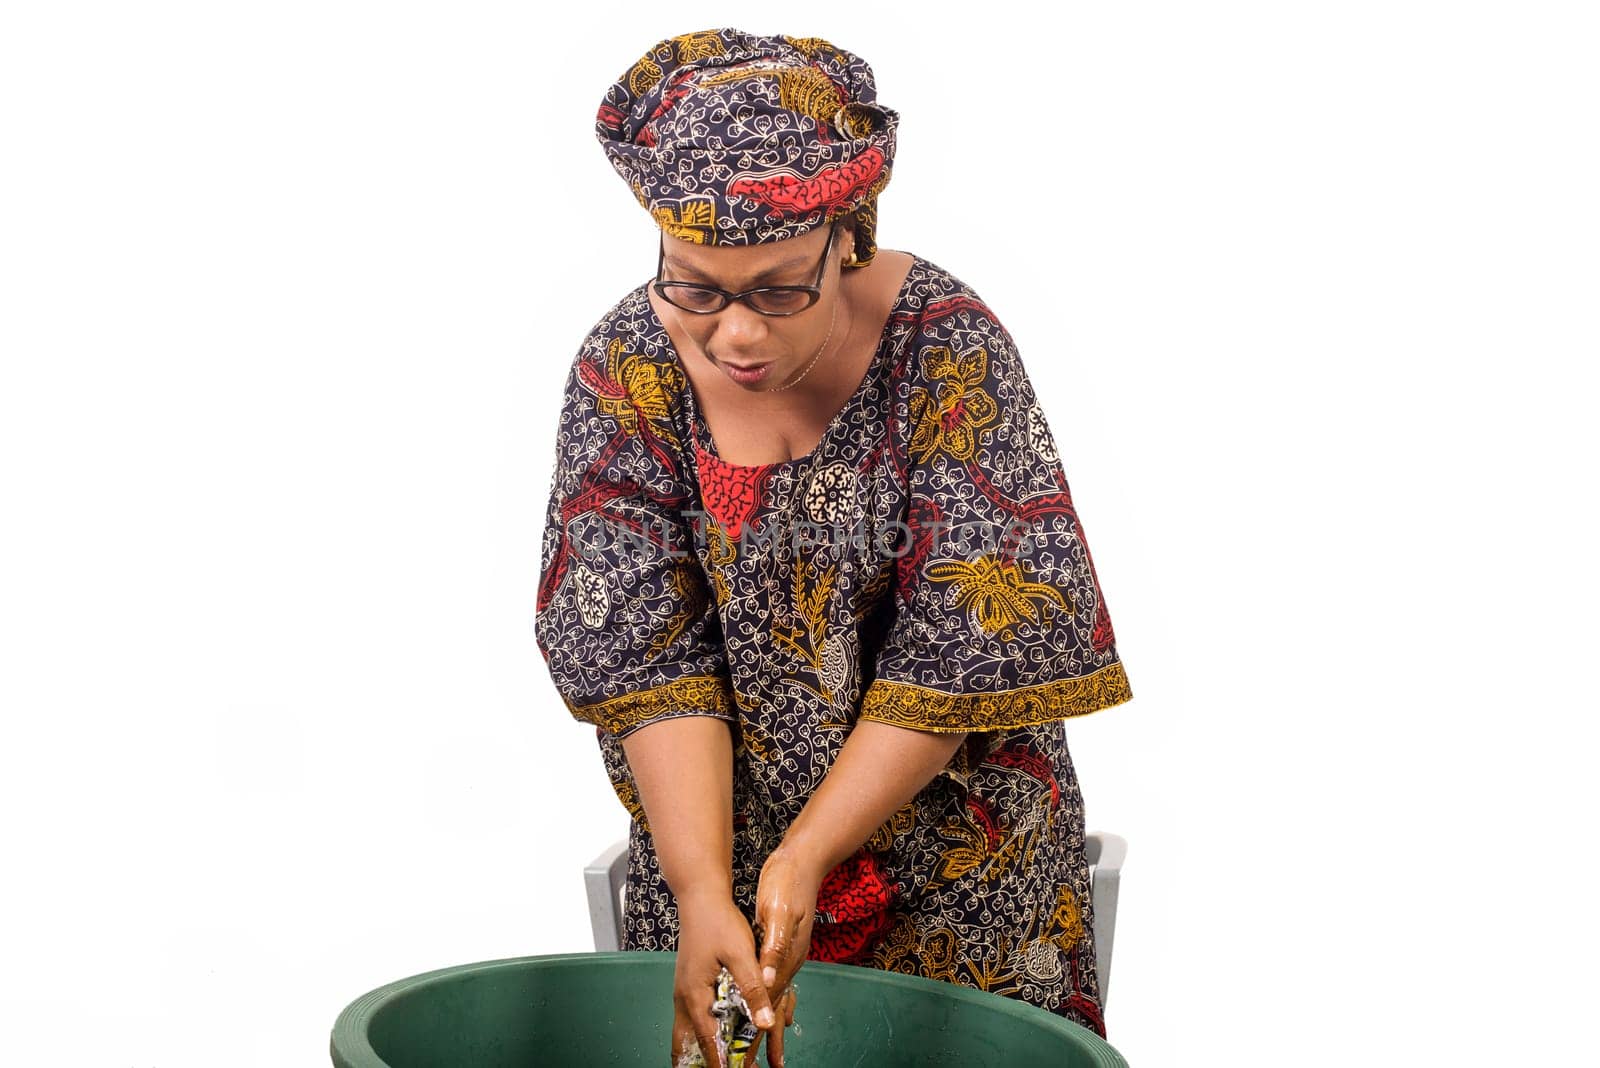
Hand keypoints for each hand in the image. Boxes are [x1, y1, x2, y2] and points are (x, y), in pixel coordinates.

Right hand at [672, 890, 777, 1067]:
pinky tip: (713, 1035)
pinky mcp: (688, 983)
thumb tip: (765, 1021)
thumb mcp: (741, 955)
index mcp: (694, 993)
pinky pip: (689, 1018)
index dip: (720, 1060)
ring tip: (715, 1063)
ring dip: (699, 1048)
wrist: (701, 897)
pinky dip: (699, 1033)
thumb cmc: (719, 922)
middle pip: (685, 1042)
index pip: (707, 1038)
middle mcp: (684, 996)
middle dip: (701, 1061)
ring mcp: (683, 990)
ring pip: (684, 1031)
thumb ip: (753, 989)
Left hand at [747, 846, 822, 1066]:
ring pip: (776, 996)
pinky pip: (777, 981)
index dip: (761, 1031)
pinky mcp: (784, 944)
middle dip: (767, 1038)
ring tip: (764, 1052)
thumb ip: (773, 947)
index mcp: (787, 954)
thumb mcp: (778, 913)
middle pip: (775, 1006)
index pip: (770, 1001)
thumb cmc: (788, 882)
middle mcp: (791, 959)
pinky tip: (770, 1007)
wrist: (802, 859)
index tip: (752, 1058)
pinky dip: (771, 1000)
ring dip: (767, 1023)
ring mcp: (789, 952)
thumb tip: (768, 979)